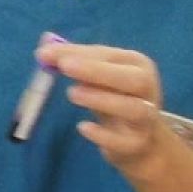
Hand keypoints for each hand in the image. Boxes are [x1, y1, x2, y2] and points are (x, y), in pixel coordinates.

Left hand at [49, 42, 189, 183]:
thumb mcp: (100, 80)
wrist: (142, 143)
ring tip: (72, 93)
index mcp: (138, 65)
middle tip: (64, 66)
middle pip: (130, 78)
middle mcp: (147, 89)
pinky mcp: (137, 145)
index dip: (78, 52)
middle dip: (97, 70)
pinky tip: (82, 127)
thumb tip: (45, 47)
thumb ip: (76, 63)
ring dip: (102, 99)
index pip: (108, 55)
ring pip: (133, 108)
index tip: (47, 52)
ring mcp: (146, 119)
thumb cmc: (115, 101)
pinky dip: (103, 135)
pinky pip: (122, 141)